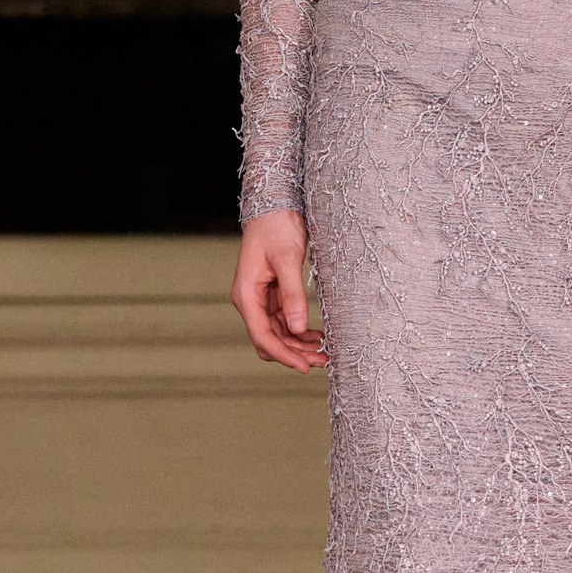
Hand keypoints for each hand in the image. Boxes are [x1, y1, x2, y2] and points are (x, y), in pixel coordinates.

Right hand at [232, 210, 326, 371]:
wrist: (275, 205)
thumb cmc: (277, 226)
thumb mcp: (287, 259)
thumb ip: (292, 294)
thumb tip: (297, 328)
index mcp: (246, 295)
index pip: (263, 336)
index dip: (284, 355)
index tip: (305, 367)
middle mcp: (250, 301)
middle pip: (270, 340)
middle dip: (295, 353)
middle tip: (324, 361)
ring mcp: (261, 299)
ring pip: (279, 334)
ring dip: (299, 345)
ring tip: (325, 352)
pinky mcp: (273, 295)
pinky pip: (285, 321)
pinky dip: (300, 331)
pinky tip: (318, 336)